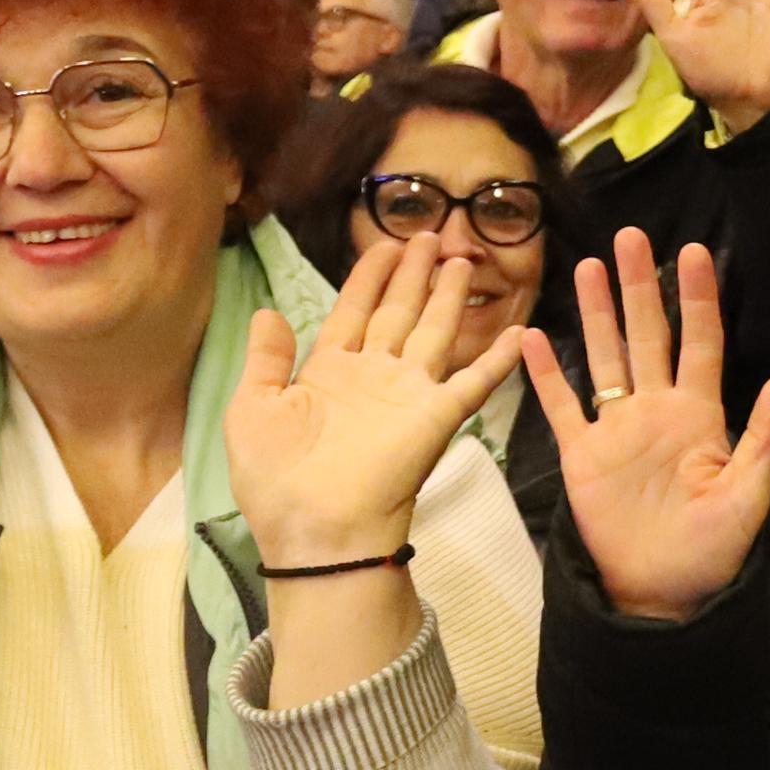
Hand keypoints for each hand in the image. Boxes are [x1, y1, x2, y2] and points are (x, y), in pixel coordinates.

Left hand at [225, 236, 522, 569]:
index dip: (368, 277)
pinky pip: (473, 383)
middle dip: (413, 274)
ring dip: (449, 299)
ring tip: (464, 262)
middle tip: (431, 236)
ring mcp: (406, 396)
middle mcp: (372, 377)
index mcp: (327, 373)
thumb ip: (265, 359)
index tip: (385, 244)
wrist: (318, 532)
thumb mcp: (251, 410)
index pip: (352, 311)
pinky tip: (519, 332)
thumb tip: (270, 311)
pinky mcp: (435, 418)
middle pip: (397, 312)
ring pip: (433, 332)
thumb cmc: (277, 477)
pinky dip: (497, 360)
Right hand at [521, 230, 769, 624]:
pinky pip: (561, 407)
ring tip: (587, 265)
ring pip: (605, 358)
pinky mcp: (583, 456)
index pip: (700, 343)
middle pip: (648, 335)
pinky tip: (531, 337)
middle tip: (630, 235)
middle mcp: (657, 411)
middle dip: (641, 286)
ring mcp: (617, 431)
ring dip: (597, 314)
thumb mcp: (748, 495)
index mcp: (700, 416)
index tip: (695, 253)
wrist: (663, 596)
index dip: (698, 299)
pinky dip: (545, 375)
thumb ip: (764, 437)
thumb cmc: (713, 551)